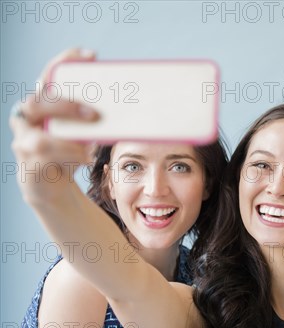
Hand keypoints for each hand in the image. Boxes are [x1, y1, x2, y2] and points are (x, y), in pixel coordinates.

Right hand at [10, 48, 99, 204]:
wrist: (51, 187)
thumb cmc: (69, 153)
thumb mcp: (83, 133)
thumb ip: (93, 120)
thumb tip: (132, 109)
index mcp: (42, 104)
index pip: (48, 75)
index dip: (65, 61)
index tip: (91, 56)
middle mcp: (27, 120)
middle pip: (38, 103)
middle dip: (67, 107)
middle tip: (94, 115)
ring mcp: (23, 143)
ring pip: (39, 139)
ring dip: (69, 143)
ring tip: (92, 148)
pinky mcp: (29, 166)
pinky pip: (46, 163)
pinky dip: (69, 159)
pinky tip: (85, 159)